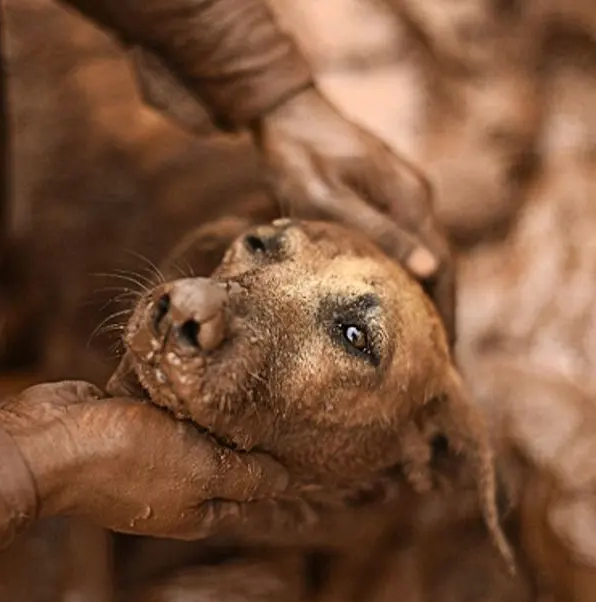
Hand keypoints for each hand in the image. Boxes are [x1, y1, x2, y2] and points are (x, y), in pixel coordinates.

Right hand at [0, 381, 289, 541]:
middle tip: (262, 383)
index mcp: (195, 510)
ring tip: (225, 363)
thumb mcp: (202, 471)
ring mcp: (143, 453)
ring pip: (187, 422)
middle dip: (235, 421)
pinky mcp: (118, 420)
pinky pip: (154, 399)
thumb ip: (246, 476)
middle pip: (219, 453)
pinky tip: (179, 358)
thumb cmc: (123, 460)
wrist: (47, 442)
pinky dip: (164, 382)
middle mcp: (171, 485)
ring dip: (199, 397)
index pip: (250, 490)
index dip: (272, 461)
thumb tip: (287, 480)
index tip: (291, 422)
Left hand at [252, 89, 455, 340]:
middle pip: (439, 265)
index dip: (445, 313)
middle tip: (432, 363)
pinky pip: (402, 242)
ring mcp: (400, 193)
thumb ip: (377, 232)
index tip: (443, 356)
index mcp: (409, 200)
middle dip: (439, 313)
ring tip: (414, 343)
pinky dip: (401, 275)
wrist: (282, 111)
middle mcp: (414, 196)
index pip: (442, 268)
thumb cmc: (297, 155)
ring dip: (422, 296)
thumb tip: (431, 272)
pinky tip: (387, 301)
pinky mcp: (382, 194)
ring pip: (422, 255)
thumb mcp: (328, 198)